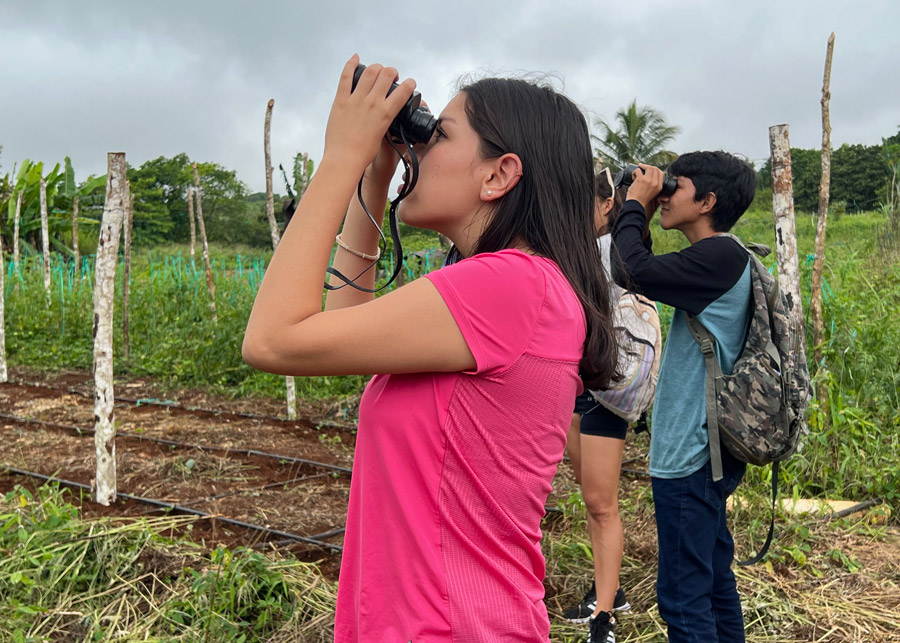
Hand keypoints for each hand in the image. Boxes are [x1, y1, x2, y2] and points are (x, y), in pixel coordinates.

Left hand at [324, 55, 415, 178]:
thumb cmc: (364, 153)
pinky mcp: (341, 100)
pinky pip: (345, 76)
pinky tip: (355, 58)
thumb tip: (387, 112)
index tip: (409, 83)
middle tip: (391, 76)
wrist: (344, 159)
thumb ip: (385, 120)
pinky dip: (351, 64)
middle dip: (392, 72)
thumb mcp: (382, 135)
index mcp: (386, 113)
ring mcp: (356, 99)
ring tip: (378, 70)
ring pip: (370, 72)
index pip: (404, 90)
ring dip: (376, 67)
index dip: (409, 83)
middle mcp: (372, 103)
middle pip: (386, 75)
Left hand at [626, 164, 664, 211]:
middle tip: (642, 168)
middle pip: (655, 168)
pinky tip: (633, 177)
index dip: (655, 169)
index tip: (649, 170)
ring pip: (648, 167)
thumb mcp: (653, 192)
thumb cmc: (641, 199)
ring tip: (637, 172)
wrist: (636, 204)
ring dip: (642, 167)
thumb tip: (650, 174)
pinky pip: (638, 170)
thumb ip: (654, 184)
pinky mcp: (641, 179)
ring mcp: (649, 180)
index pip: (661, 173)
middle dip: (648, 167)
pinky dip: (634, 172)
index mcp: (659, 186)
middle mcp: (655, 183)